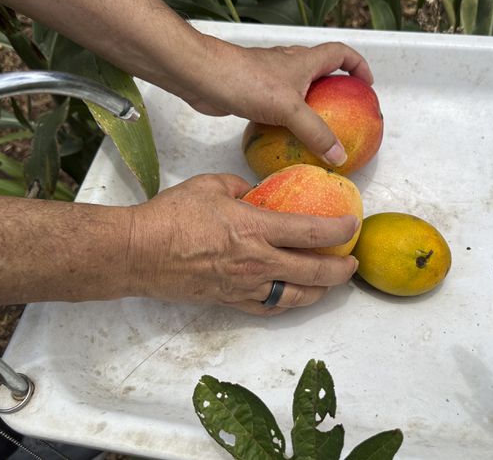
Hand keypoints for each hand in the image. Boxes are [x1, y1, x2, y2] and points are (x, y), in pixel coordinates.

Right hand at [126, 174, 359, 314]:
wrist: (138, 252)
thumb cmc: (172, 216)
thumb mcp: (211, 185)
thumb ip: (241, 186)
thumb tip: (254, 192)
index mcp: (255, 228)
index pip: (312, 232)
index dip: (339, 229)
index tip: (353, 225)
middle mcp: (257, 261)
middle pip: (313, 272)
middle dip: (340, 269)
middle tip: (352, 263)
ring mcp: (245, 286)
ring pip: (295, 296)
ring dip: (320, 291)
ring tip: (330, 284)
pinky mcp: (230, 301)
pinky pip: (267, 308)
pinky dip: (287, 304)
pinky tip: (294, 297)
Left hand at [183, 39, 373, 166]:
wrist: (203, 76)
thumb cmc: (247, 81)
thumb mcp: (289, 109)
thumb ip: (316, 133)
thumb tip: (339, 157)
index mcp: (305, 61)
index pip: (340, 53)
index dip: (358, 65)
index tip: (367, 84)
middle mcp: (289, 65)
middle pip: (321, 68)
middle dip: (336, 85)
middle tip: (345, 109)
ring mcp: (270, 78)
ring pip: (298, 87)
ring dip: (310, 102)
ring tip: (318, 127)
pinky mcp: (253, 91)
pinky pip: (278, 104)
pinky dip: (287, 117)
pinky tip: (285, 136)